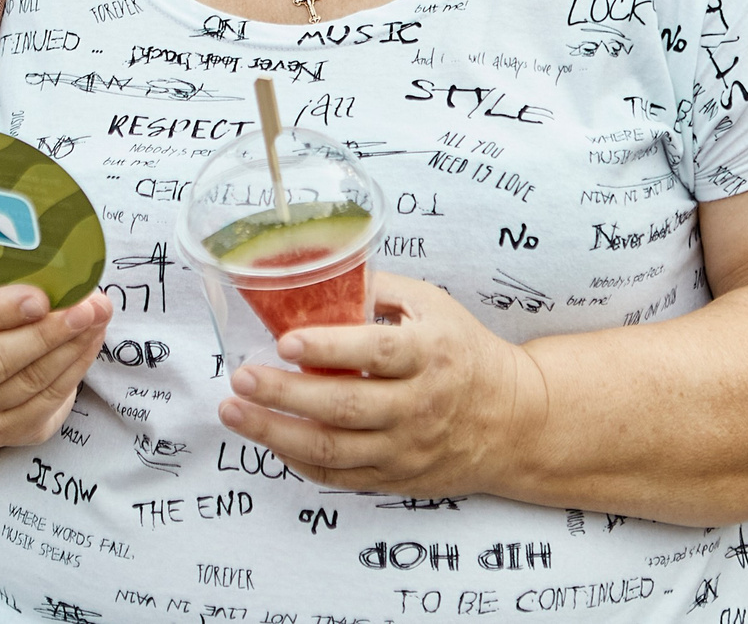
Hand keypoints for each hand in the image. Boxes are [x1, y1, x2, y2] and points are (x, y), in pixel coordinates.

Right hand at [0, 276, 113, 449]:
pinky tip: (89, 344)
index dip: (1, 309)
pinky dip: (72, 373)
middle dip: (47, 333)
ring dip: (69, 351)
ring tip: (97, 318)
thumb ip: (0, 272)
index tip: (41, 297)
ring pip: (24, 386)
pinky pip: (42, 406)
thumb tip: (52, 264)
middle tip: (87, 308)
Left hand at [216, 272, 548, 496]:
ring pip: (334, 449)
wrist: (512, 419)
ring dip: (277, 432)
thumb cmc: (464, 351)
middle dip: (286, 394)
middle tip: (241, 378)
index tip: (286, 341)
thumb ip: (379, 289)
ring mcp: (405, 447)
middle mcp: (418, 404)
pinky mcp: (395, 476)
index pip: (376, 350)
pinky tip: (269, 439)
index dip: (329, 348)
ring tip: (235, 412)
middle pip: (345, 406)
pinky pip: (339, 476)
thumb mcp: (433, 306)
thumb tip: (318, 270)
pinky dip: (299, 460)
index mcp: (429, 353)